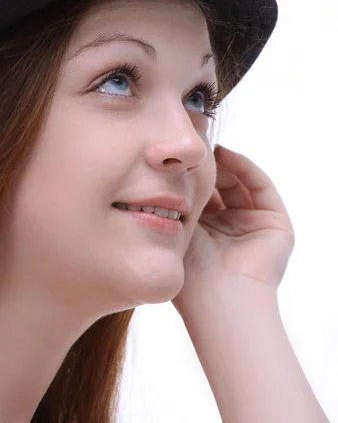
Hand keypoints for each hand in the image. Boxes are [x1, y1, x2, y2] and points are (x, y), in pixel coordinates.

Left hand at [172, 144, 294, 315]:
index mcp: (207, 235)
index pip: (201, 195)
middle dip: (208, 167)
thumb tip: (169, 168)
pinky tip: (226, 155)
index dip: (190, 175)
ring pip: (241, 183)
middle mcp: (231, 230)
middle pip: (222, 187)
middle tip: (192, 149)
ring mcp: (255, 227)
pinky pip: (260, 187)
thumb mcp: (178, 228)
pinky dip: (244, 167)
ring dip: (225, 164)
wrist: (220, 298)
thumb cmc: (190, 269)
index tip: (176, 156)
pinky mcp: (277, 225)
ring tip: (208, 150)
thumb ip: (178, 200)